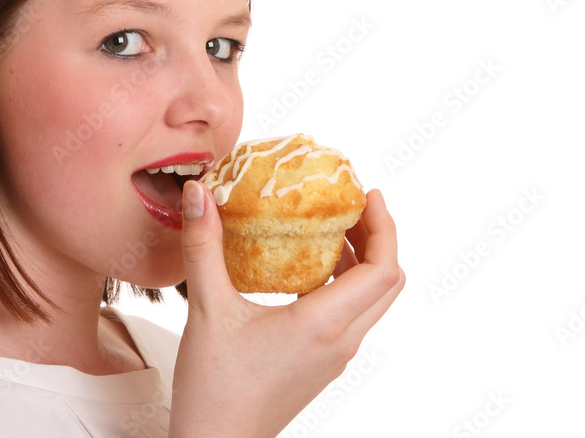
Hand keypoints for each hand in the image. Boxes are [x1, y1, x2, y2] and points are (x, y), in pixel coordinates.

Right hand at [169, 182, 404, 437]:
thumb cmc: (214, 390)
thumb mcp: (208, 310)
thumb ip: (204, 248)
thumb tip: (198, 196)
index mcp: (323, 325)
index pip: (383, 270)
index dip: (385, 226)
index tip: (367, 194)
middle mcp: (340, 342)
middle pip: (386, 283)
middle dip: (378, 238)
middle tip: (351, 205)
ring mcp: (333, 356)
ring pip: (370, 301)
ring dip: (361, 262)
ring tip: (328, 229)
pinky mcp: (320, 365)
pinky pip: (349, 317)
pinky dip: (343, 285)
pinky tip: (304, 270)